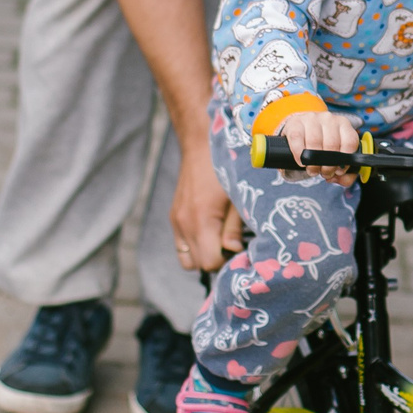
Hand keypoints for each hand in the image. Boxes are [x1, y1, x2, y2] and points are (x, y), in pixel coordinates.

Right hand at [171, 150, 245, 271]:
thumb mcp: (237, 199)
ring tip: (219, 242)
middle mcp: (184, 225)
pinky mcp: (174, 218)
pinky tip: (209, 233)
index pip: (210, 262)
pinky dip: (194, 247)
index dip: (226, 261)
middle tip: (232, 247)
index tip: (239, 249)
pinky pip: (181, 246)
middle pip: (198, 265)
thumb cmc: (225, 170)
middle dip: (216, 261)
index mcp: (201, 221)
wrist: (200, 147)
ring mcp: (176, 222)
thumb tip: (234, 251)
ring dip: (203, 256)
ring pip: (187, 260)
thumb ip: (234, 229)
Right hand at [278, 110, 363, 185]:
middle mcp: (329, 119)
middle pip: (331, 145)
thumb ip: (346, 172)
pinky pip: (297, 140)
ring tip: (313, 170)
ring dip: (313, 163)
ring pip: (314, 143)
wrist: (301, 129)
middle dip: (328, 166)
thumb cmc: (322, 144)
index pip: (350, 142)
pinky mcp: (296, 123)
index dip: (344, 161)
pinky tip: (302, 162)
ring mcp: (312, 118)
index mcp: (343, 124)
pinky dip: (299, 155)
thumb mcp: (336, 154)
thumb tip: (340, 178)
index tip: (338, 170)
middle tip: (324, 173)